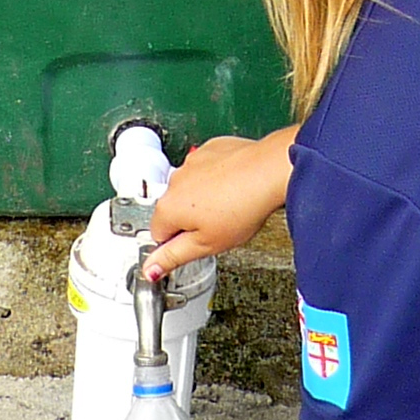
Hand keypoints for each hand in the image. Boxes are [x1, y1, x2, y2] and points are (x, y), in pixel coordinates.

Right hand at [142, 125, 298, 282]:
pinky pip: (206, 169)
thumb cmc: (242, 208)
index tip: (198, 243)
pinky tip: (233, 187)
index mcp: (168, 208)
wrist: (269, 172)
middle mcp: (174, 182)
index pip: (158, 236)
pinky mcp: (209, 150)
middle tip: (218, 227)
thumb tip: (150, 269)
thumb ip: (173, 257)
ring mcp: (191, 163)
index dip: (178, 244)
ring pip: (190, 189)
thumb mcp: (206, 245)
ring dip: (203, 199)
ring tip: (230, 207)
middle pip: (173, 210)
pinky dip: (216, 178)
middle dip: (191, 221)